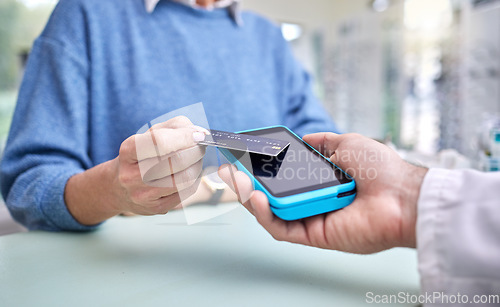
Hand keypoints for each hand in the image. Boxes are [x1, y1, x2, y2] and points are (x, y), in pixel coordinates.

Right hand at [65, 116, 207, 223]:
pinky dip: (195, 179)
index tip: (198, 135)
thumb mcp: (152, 134)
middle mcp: (132, 175)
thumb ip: (177, 127)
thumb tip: (200, 133)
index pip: (160, 141)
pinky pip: (187, 191)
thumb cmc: (142, 155)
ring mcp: (143, 195)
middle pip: (176, 161)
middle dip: (196, 151)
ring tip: (196, 159)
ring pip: (185, 178)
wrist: (119, 188)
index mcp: (128, 151)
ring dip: (198, 165)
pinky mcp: (156, 208)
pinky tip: (190, 173)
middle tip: (200, 147)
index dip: (185, 137)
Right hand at [218, 133, 427, 253]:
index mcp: (319, 181)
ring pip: (270, 213)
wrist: (402, 194)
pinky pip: (281, 228)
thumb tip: (304, 137)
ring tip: (235, 180)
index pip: (283, 177)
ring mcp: (311, 219)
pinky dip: (264, 214)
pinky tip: (255, 197)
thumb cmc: (380, 168)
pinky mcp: (313, 236)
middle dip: (246, 182)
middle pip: (271, 195)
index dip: (260, 168)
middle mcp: (312, 201)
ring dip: (248, 197)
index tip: (242, 156)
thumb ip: (322, 141)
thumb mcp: (346, 143)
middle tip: (229, 169)